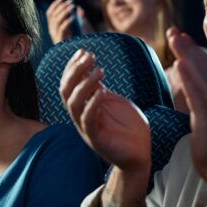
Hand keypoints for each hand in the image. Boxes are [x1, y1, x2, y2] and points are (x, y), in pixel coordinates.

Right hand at [46, 0, 91, 43]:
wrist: (86, 53)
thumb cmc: (85, 41)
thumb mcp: (82, 28)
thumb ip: (80, 18)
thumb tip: (78, 8)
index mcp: (56, 27)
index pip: (50, 13)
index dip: (55, 4)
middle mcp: (54, 31)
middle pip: (52, 15)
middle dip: (61, 6)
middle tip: (71, 1)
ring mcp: (57, 36)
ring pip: (56, 20)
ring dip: (64, 11)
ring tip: (72, 6)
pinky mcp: (62, 40)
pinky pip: (61, 28)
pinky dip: (66, 21)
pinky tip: (73, 17)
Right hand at [60, 49, 150, 173]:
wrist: (140, 154)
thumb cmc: (128, 128)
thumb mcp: (114, 102)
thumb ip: (101, 90)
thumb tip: (92, 71)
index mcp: (83, 107)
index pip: (68, 85)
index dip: (72, 67)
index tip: (83, 51)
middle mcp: (80, 117)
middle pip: (66, 92)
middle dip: (75, 71)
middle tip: (89, 56)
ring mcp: (86, 128)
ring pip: (74, 104)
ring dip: (84, 85)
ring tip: (99, 70)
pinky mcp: (97, 139)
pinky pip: (88, 121)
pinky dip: (92, 105)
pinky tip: (102, 92)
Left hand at [168, 28, 206, 182]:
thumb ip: (203, 98)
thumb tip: (190, 83)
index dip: (194, 50)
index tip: (180, 36)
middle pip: (206, 66)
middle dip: (189, 47)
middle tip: (173, 31)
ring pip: (202, 75)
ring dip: (187, 55)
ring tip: (174, 40)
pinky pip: (198, 94)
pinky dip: (190, 78)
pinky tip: (180, 65)